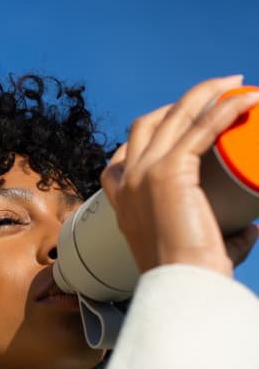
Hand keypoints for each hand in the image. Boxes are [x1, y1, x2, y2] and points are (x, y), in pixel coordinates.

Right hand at [101, 76, 258, 276]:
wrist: (180, 286)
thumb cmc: (187, 273)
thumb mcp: (189, 246)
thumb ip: (219, 234)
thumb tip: (249, 229)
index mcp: (123, 198)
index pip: (124, 152)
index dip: (150, 131)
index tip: (180, 123)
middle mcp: (127, 181)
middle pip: (147, 123)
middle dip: (179, 103)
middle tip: (216, 93)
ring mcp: (143, 173)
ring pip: (172, 116)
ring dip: (203, 94)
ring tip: (234, 83)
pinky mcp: (168, 171)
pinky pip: (200, 128)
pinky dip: (224, 109)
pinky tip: (248, 100)